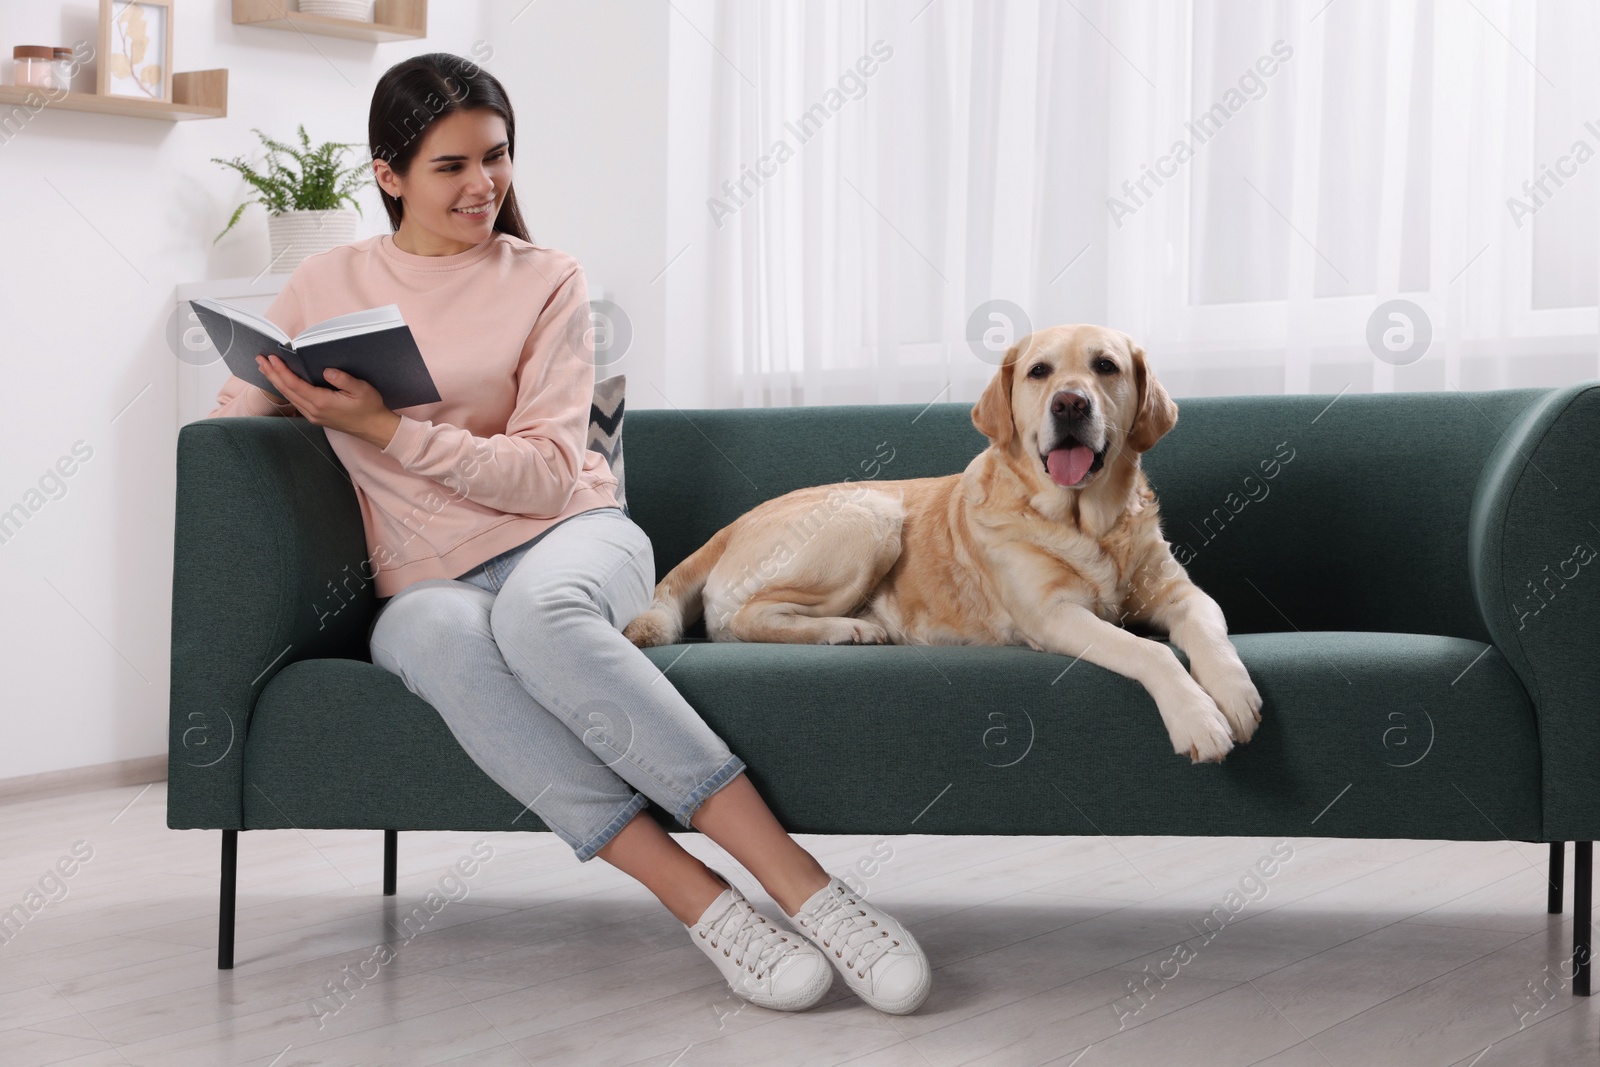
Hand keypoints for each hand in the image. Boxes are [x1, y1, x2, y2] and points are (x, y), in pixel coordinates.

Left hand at [255, 354, 400, 448]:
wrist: (374, 428)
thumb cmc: (369, 408)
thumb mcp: (362, 390)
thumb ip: (344, 379)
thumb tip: (326, 371)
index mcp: (322, 403)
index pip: (295, 385)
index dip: (281, 371)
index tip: (272, 358)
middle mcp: (313, 411)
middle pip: (286, 390)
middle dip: (272, 374)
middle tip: (260, 359)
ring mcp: (313, 415)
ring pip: (288, 396)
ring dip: (275, 381)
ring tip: (265, 368)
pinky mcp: (315, 416)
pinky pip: (294, 401)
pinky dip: (284, 389)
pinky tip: (281, 382)